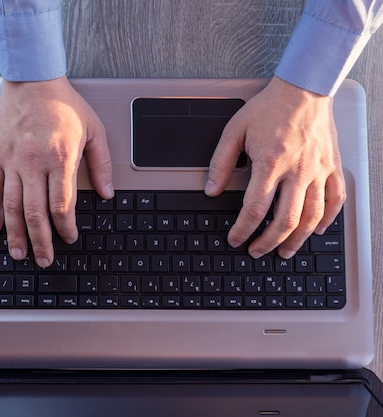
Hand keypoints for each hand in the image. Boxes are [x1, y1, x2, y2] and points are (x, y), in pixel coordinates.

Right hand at [0, 76, 113, 267]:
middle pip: (36, 213)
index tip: (69, 237)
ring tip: (19, 253)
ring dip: (15, 234)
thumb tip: (107, 192)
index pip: (62, 205)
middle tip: (44, 259)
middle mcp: (35, 163)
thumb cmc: (62, 104)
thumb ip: (102, 164)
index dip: (66, 228)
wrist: (32, 80)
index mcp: (61, 159)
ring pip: (12, 207)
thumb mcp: (93, 131)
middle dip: (41, 241)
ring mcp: (13, 161)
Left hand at [205, 76, 345, 258]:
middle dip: (268, 242)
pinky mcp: (333, 167)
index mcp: (270, 163)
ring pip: (312, 216)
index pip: (254, 209)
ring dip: (297, 239)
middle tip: (256, 251)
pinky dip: (327, 219)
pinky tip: (316, 230)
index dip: (243, 230)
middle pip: (285, 220)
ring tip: (285, 251)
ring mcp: (318, 170)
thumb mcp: (235, 130)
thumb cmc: (269, 107)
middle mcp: (297, 170)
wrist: (304, 88)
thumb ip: (221, 162)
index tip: (235, 239)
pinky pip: (336, 199)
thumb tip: (211, 190)